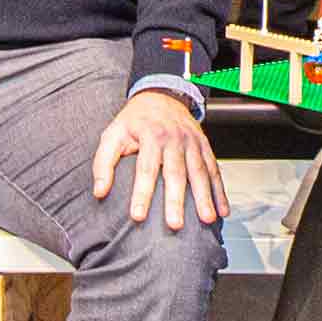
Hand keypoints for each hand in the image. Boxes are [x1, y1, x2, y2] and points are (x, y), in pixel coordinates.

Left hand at [91, 87, 224, 230]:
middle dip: (176, 200)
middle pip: (175, 173)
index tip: (138, 216)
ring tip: (207, 219)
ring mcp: (192, 142)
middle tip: (175, 225)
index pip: (145, 168)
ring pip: (200, 172)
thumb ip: (103, 162)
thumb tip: (99, 191)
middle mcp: (174, 139)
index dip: (142, 193)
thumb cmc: (135, 121)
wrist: (161, 96)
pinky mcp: (204, 146)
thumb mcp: (113, 134)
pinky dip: (220, 191)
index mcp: (150, 136)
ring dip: (204, 197)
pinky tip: (222, 210)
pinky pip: (214, 169)